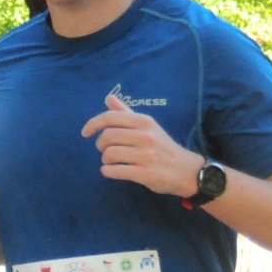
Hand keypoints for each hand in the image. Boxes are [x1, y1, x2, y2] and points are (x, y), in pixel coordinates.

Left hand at [81, 92, 202, 197]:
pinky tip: (111, 171)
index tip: (85, 133)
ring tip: (111, 162)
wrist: (187, 170)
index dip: (93, 124)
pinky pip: (115, 171)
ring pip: (109, 154)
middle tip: (105, 150)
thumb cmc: (163, 147)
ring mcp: (145, 155)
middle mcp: (145, 136)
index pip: (110, 118)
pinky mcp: (145, 174)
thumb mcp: (148, 126)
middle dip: (100, 145)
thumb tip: (108, 97)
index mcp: (144, 121)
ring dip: (105, 160)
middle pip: (107, 136)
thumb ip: (126, 113)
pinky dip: (108, 172)